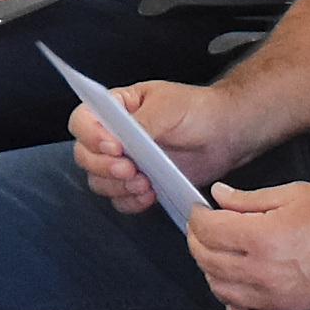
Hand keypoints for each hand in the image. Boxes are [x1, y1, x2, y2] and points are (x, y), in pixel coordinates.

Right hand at [70, 79, 262, 217]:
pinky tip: (149, 195)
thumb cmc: (197, 110)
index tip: (115, 147)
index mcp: (115, 109)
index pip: (83, 121)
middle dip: (104, 167)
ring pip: (99, 181)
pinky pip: (120, 199)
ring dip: (117, 187)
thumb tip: (121, 137)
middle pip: (85, 155)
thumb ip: (142, 122)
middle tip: (130, 170)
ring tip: (144, 183)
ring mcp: (125, 162)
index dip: (91, 136)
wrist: (225, 133)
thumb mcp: (168, 107)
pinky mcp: (139, 183)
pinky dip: (130, 201)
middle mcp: (113, 136)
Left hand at [186, 180, 309, 309]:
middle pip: (205, 259)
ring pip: (218, 289)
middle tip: (206, 228)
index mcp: (262, 238)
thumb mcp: (295, 195)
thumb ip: (249, 198)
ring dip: (212, 269)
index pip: (207, 230)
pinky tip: (240, 289)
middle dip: (198, 239)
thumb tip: (218, 196)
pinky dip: (233, 306)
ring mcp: (272, 301)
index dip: (197, 216)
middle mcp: (262, 273)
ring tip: (224, 252)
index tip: (200, 210)